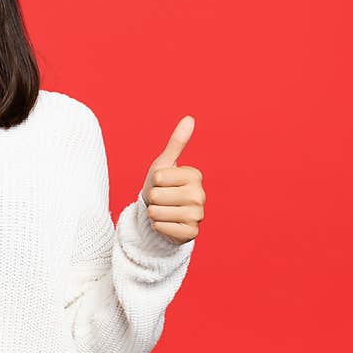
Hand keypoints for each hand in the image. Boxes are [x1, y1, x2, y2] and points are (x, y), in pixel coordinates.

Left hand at [140, 115, 205, 245]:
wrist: (162, 214)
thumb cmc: (161, 186)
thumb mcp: (164, 164)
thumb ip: (176, 142)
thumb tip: (189, 118)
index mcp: (195, 175)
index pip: (158, 176)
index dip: (154, 181)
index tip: (163, 184)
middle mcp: (200, 195)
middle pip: (155, 195)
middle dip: (152, 198)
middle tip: (162, 199)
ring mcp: (198, 216)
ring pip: (156, 212)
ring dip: (154, 213)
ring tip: (164, 210)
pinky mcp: (191, 234)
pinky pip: (160, 227)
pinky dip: (157, 226)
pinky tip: (167, 223)